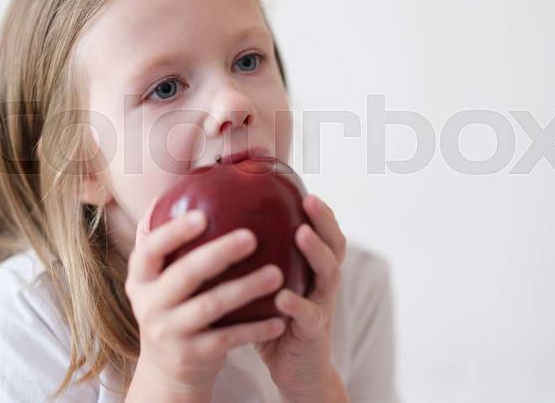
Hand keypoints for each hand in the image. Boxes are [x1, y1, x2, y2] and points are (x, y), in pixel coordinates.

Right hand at [124, 200, 286, 401]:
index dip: (174, 232)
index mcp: (142, 276)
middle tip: (251, 237)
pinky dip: (255, 329)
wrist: (169, 367)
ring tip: (276, 273)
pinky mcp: (192, 355)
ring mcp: (169, 332)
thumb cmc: (175, 304)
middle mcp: (150, 303)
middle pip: (184, 276)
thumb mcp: (162, 275)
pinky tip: (280, 318)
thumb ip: (171, 237)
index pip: (150, 248)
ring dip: (245, 289)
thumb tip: (196, 177)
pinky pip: (228, 339)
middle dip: (217, 254)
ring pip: (210, 307)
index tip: (201, 216)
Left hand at [254, 194, 348, 402]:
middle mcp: (323, 283)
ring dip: (316, 252)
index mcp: (313, 270)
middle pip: (335, 245)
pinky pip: (308, 315)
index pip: (323, 232)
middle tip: (310, 200)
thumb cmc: (275, 321)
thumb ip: (255, 260)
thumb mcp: (267, 286)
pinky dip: (296, 304)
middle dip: (325, 220)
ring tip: (301, 234)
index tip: (303, 183)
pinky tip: (281, 296)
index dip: (318, 209)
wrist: (295, 370)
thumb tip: (219, 225)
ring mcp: (322, 306)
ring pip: (329, 274)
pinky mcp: (314, 333)